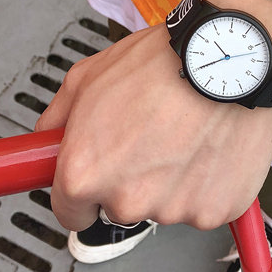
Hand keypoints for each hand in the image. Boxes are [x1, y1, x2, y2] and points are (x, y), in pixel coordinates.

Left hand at [35, 25, 271, 230]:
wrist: (223, 57)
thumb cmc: (160, 63)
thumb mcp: (87, 76)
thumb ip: (57, 118)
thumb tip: (47, 139)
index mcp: (84, 174)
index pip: (70, 213)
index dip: (83, 192)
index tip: (99, 175)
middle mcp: (127, 201)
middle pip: (121, 208)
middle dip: (132, 179)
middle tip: (152, 135)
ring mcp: (175, 210)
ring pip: (166, 205)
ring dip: (173, 180)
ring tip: (187, 133)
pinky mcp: (217, 210)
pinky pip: (207, 205)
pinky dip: (210, 183)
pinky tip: (211, 146)